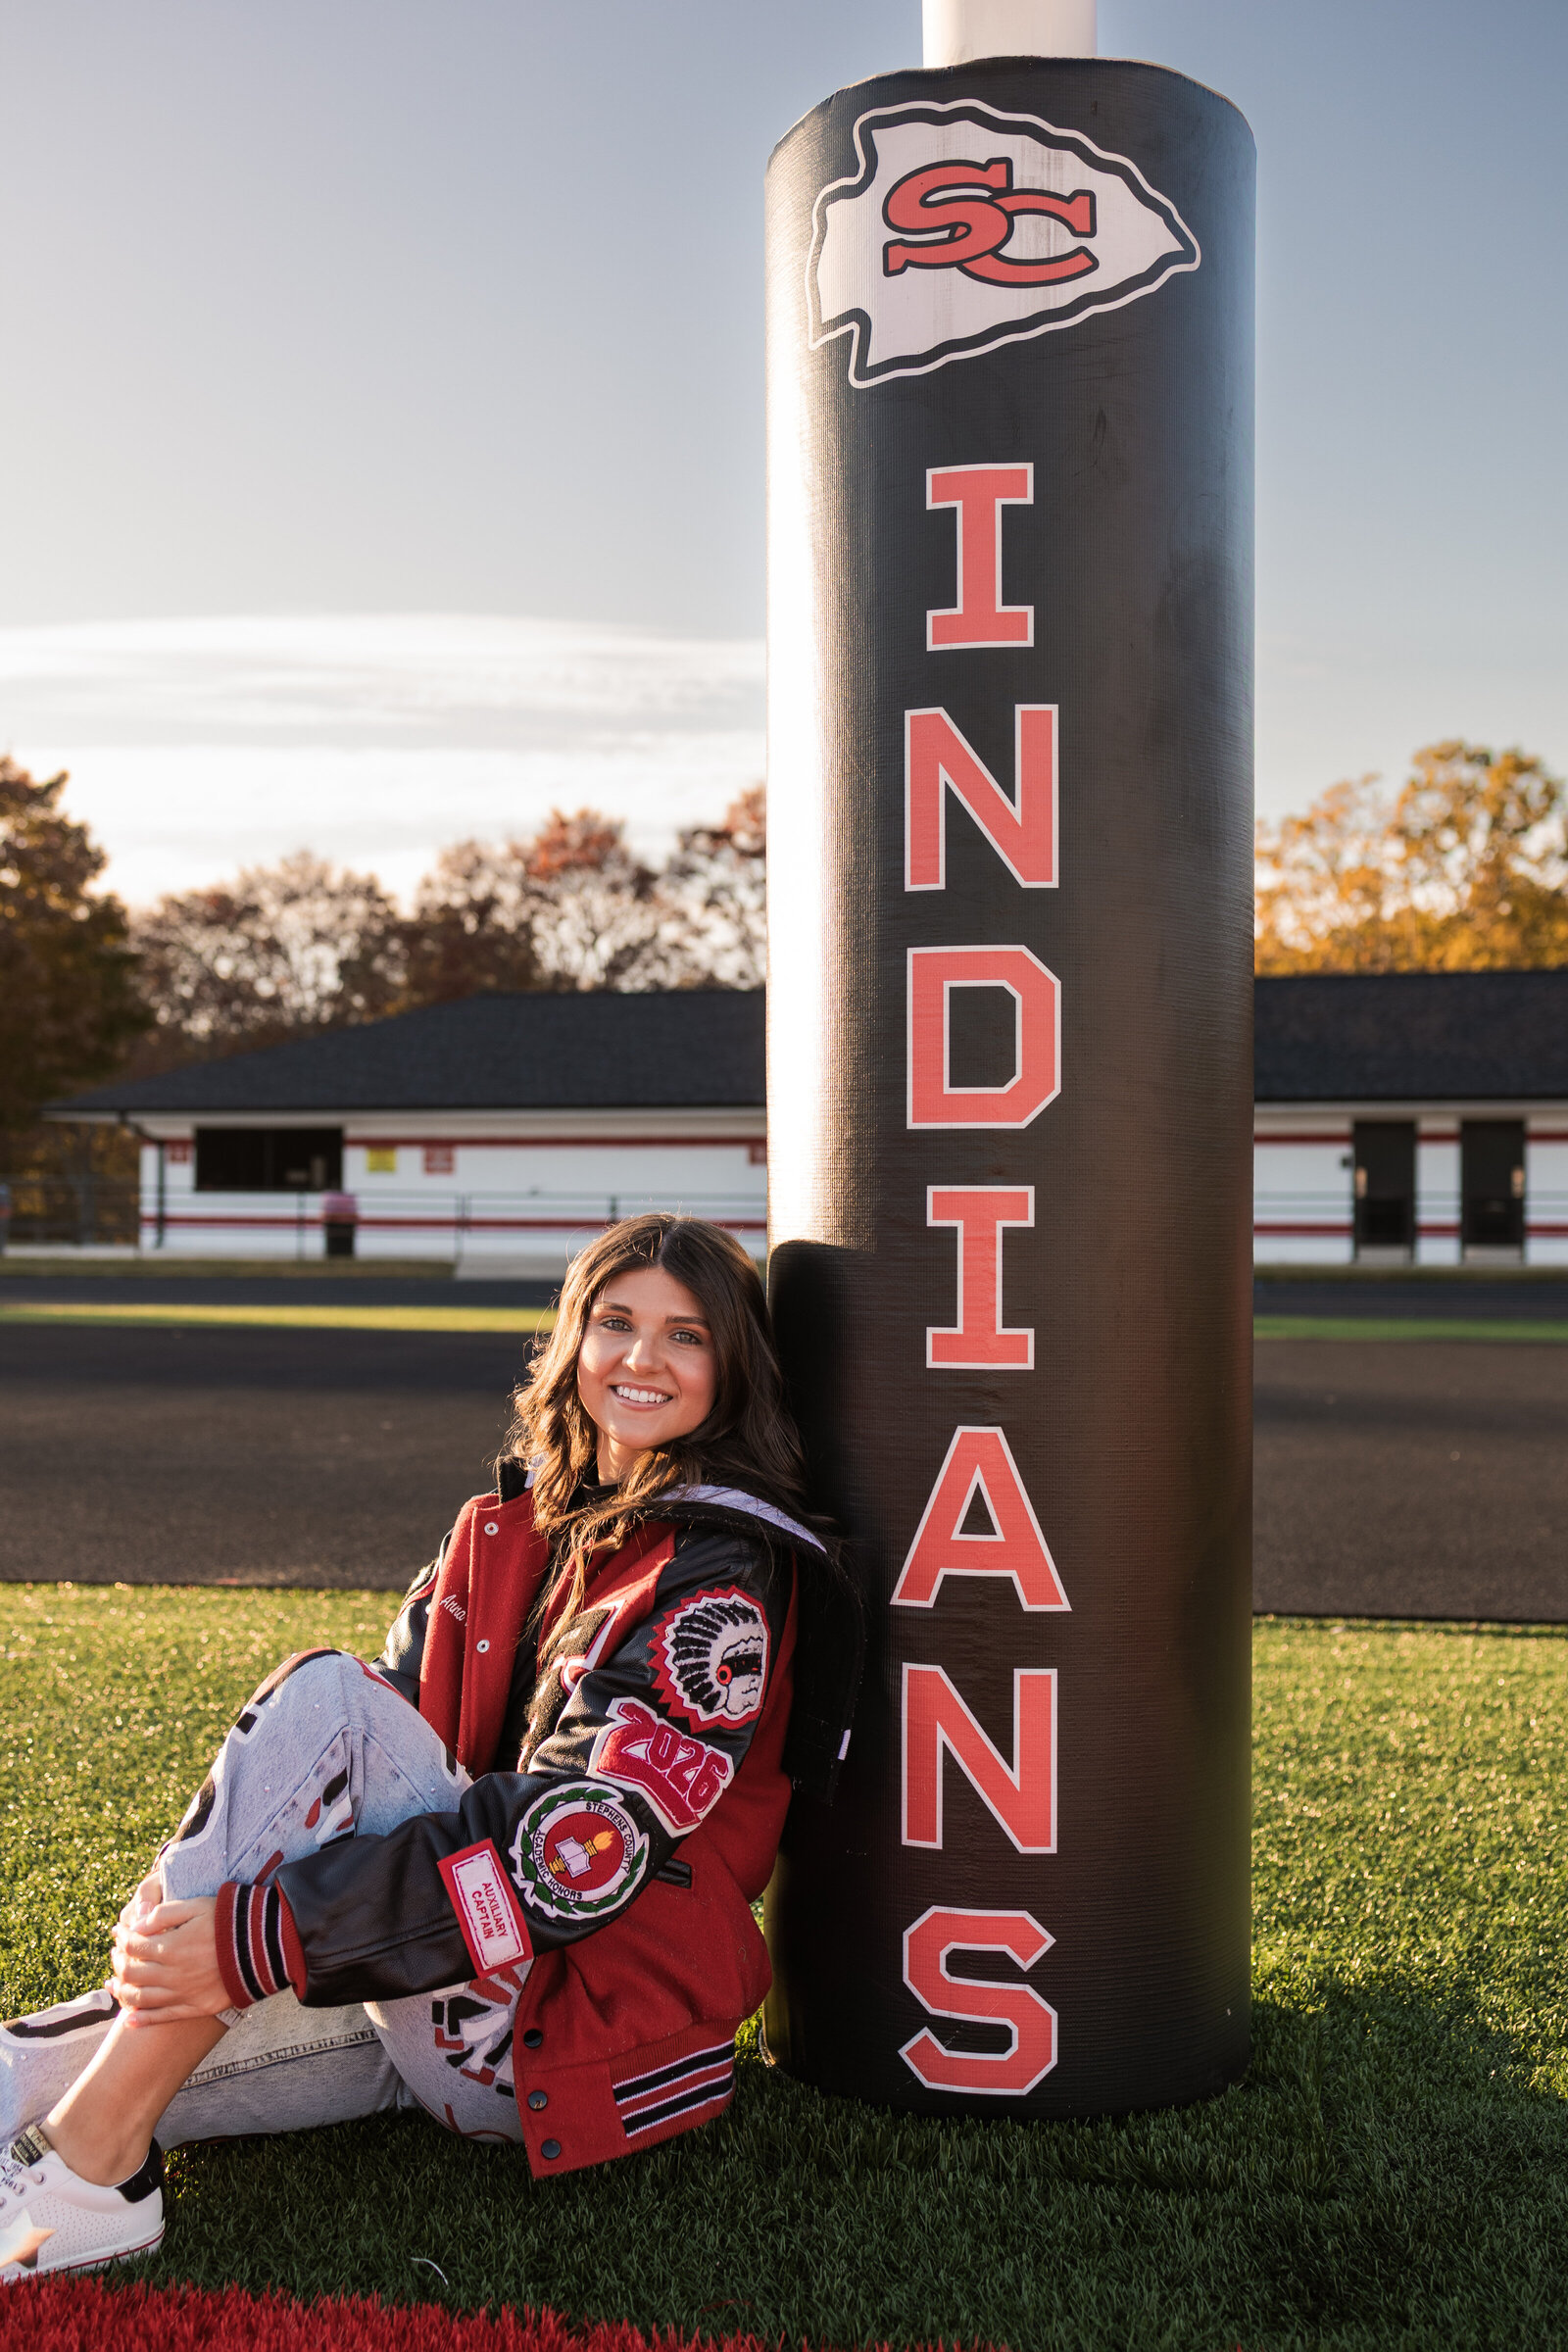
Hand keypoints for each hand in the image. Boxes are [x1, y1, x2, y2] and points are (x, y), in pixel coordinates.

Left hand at [111, 1895, 227, 2025]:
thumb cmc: (230, 1920)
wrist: (265, 1947)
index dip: (121, 1938)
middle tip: (115, 1955)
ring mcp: (183, 1994)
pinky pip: (161, 2018)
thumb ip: (164, 1913)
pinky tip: (128, 2020)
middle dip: (118, 1962)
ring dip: (121, 1992)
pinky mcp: (195, 2008)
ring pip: (139, 1998)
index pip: (133, 1945)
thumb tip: (136, 1926)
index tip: (118, 1932)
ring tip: (113, 1984)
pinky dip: (141, 2020)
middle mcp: (173, 1974)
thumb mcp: (198, 1905)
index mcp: (172, 1946)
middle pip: (131, 1973)